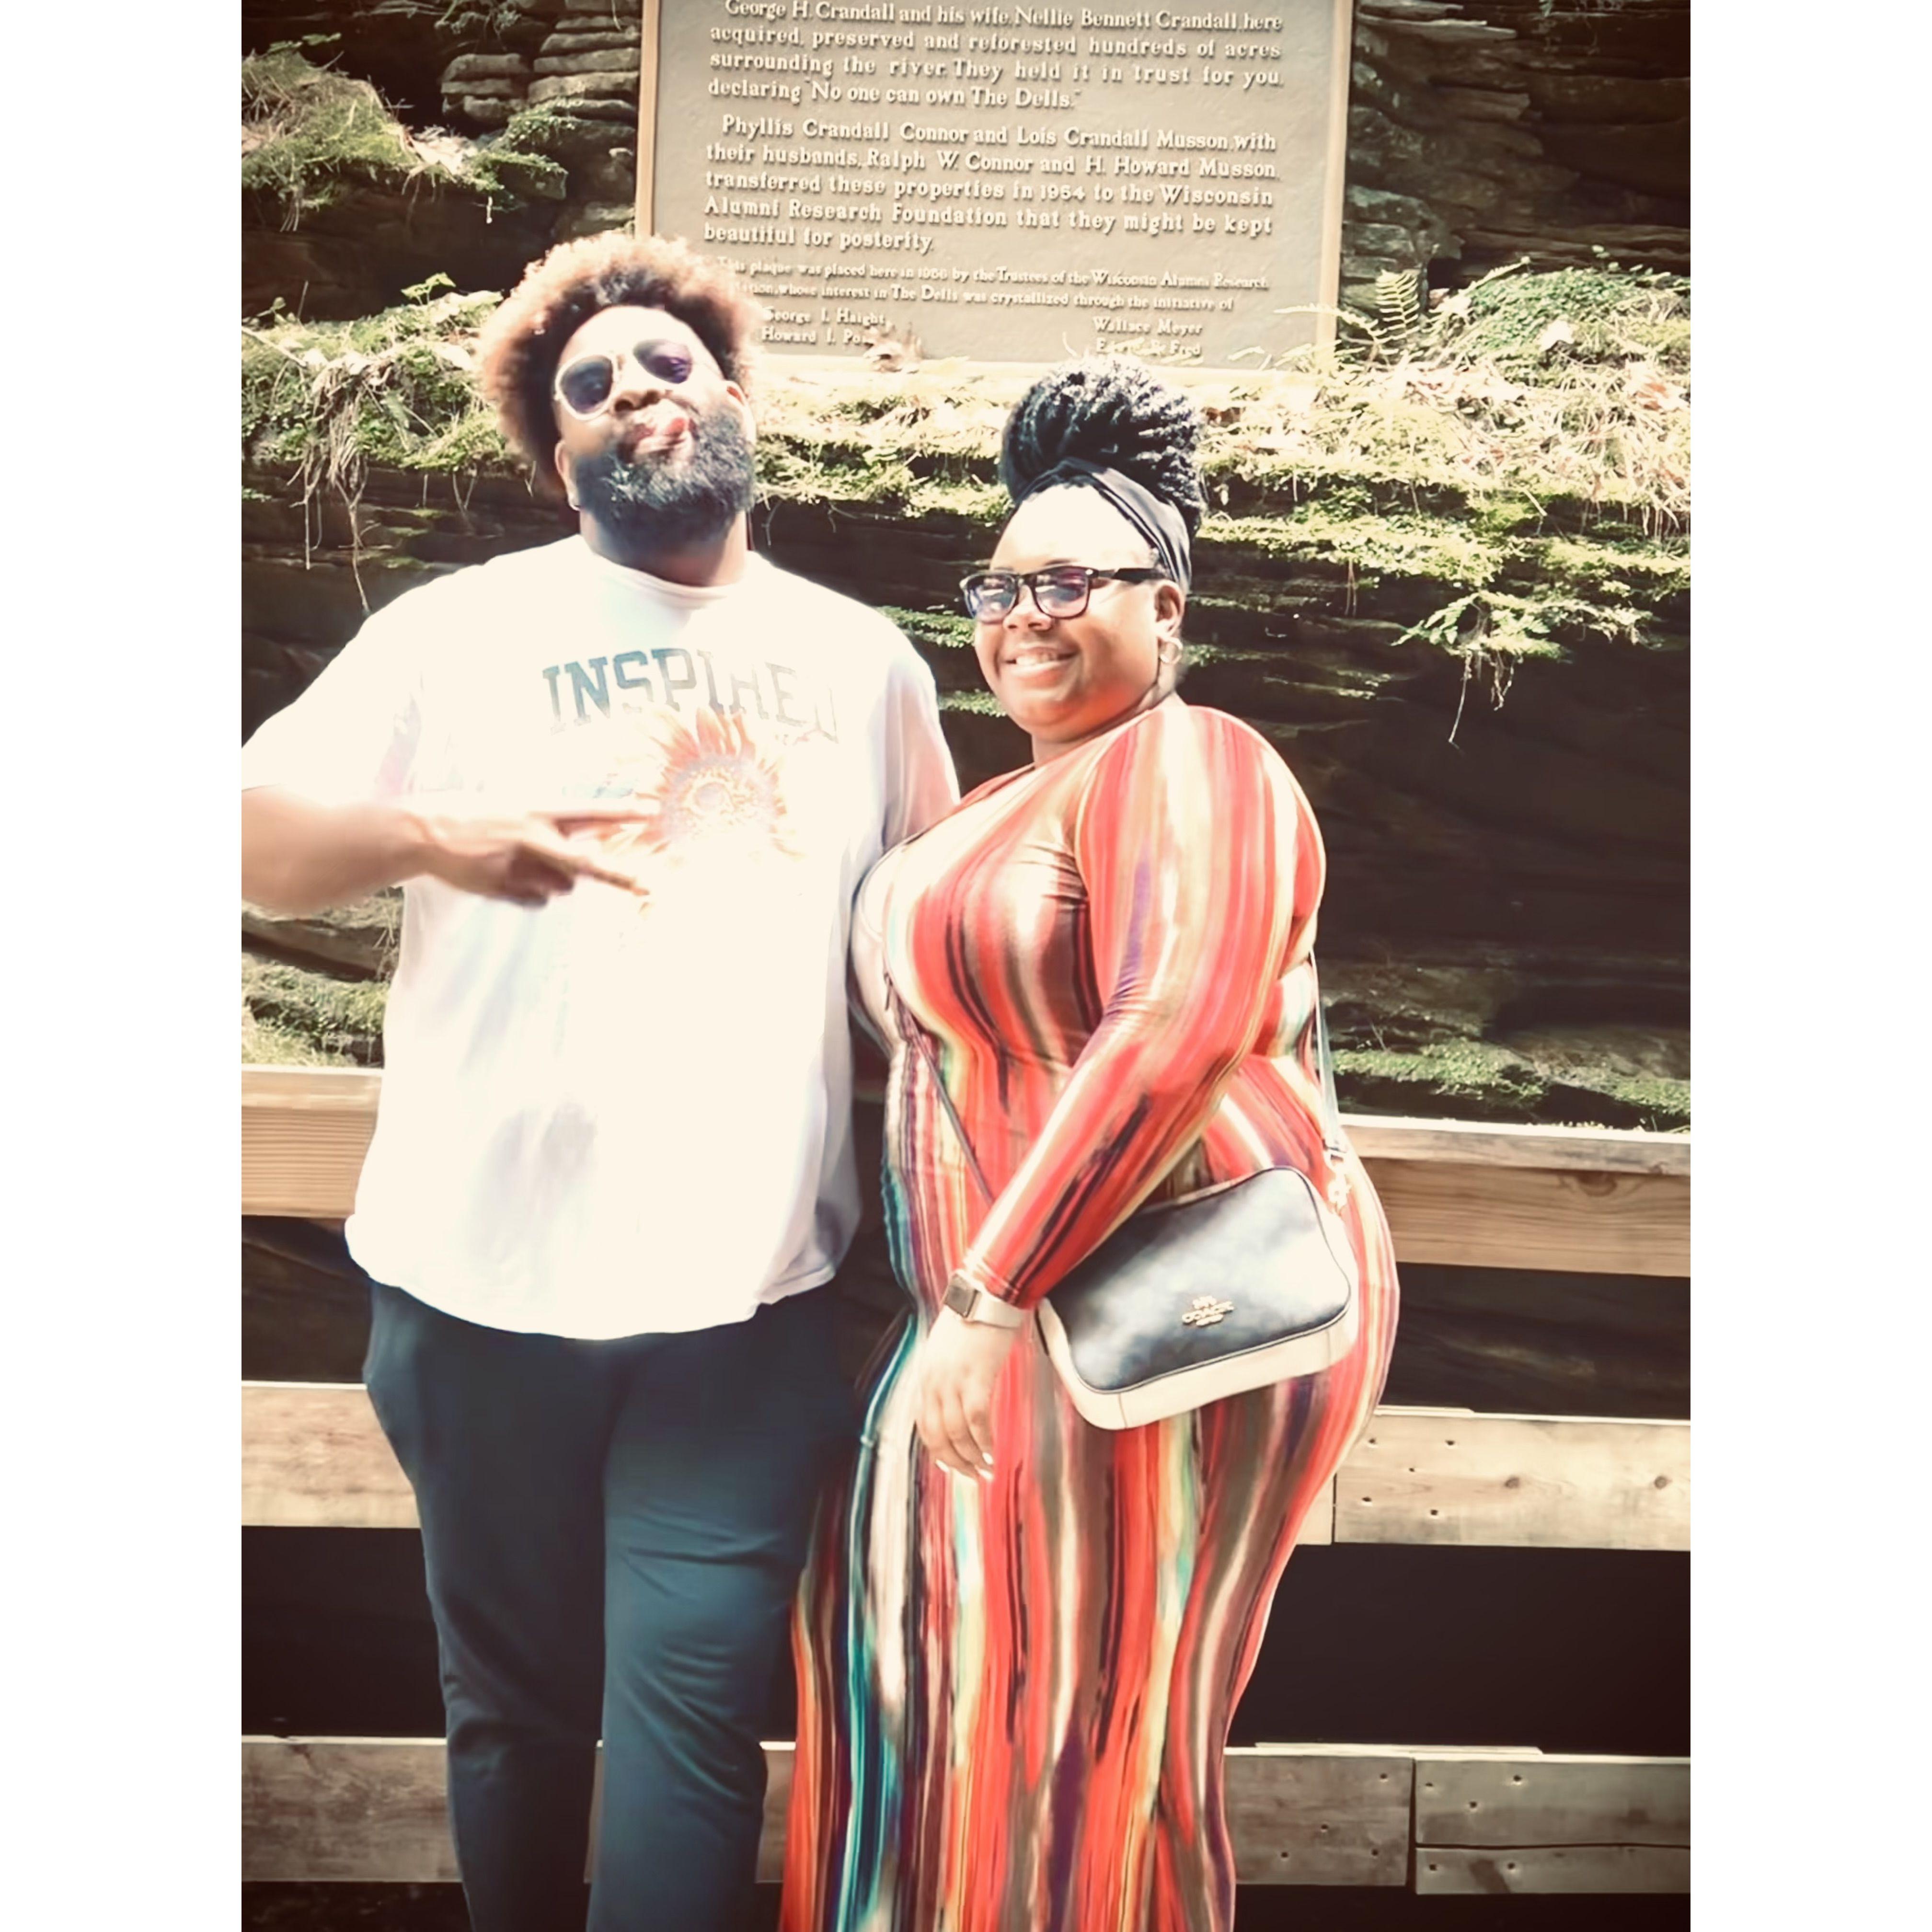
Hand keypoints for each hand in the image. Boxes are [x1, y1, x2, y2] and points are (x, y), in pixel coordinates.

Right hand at [412, 803, 651, 906]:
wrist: (424, 832)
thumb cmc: (473, 818)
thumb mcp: (514, 813)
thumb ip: (549, 834)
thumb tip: (581, 864)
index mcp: (535, 810)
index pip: (587, 811)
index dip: (620, 812)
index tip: (651, 811)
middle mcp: (532, 837)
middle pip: (586, 862)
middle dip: (618, 875)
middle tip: (649, 886)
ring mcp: (518, 865)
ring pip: (562, 887)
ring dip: (555, 882)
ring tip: (519, 863)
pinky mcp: (504, 888)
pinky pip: (536, 900)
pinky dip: (528, 894)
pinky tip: (502, 876)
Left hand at [915, 1306, 1020, 1481]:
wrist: (986, 1295)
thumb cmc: (971, 1318)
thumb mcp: (946, 1349)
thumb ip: (945, 1374)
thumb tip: (953, 1399)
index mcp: (926, 1375)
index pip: (924, 1423)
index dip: (937, 1449)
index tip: (951, 1464)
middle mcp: (934, 1381)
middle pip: (937, 1434)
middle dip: (954, 1461)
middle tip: (971, 1476)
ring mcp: (954, 1380)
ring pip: (957, 1432)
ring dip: (971, 1456)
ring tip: (985, 1469)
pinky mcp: (977, 1377)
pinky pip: (976, 1419)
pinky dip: (983, 1440)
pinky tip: (992, 1451)